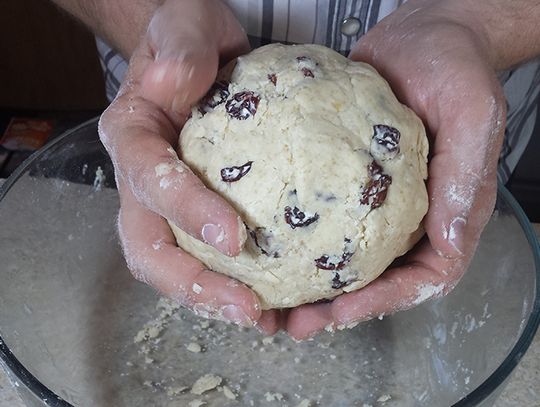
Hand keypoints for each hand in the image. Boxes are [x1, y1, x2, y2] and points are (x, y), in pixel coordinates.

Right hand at [98, 0, 279, 330]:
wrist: (198, 52)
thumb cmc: (186, 39)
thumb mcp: (182, 27)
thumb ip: (179, 48)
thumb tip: (172, 81)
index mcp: (132, 137)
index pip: (149, 182)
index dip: (186, 213)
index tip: (233, 238)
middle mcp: (143, 179)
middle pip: (149, 248)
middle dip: (193, 286)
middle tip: (245, 307)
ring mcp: (169, 202)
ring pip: (175, 264)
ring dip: (214, 299)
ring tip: (264, 318)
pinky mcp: (200, 211)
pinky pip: (209, 256)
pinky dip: (235, 283)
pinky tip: (274, 298)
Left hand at [284, 0, 506, 338]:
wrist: (426, 34)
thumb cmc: (457, 67)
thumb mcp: (472, 115)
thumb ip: (465, 176)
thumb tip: (450, 238)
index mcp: (448, 212)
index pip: (423, 278)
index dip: (383, 301)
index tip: (341, 312)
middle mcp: (411, 215)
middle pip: (377, 280)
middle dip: (337, 309)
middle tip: (294, 324)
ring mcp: (376, 201)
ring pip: (345, 258)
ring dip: (310, 286)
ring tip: (272, 303)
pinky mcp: (347, 180)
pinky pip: (324, 217)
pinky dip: (299, 241)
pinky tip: (266, 247)